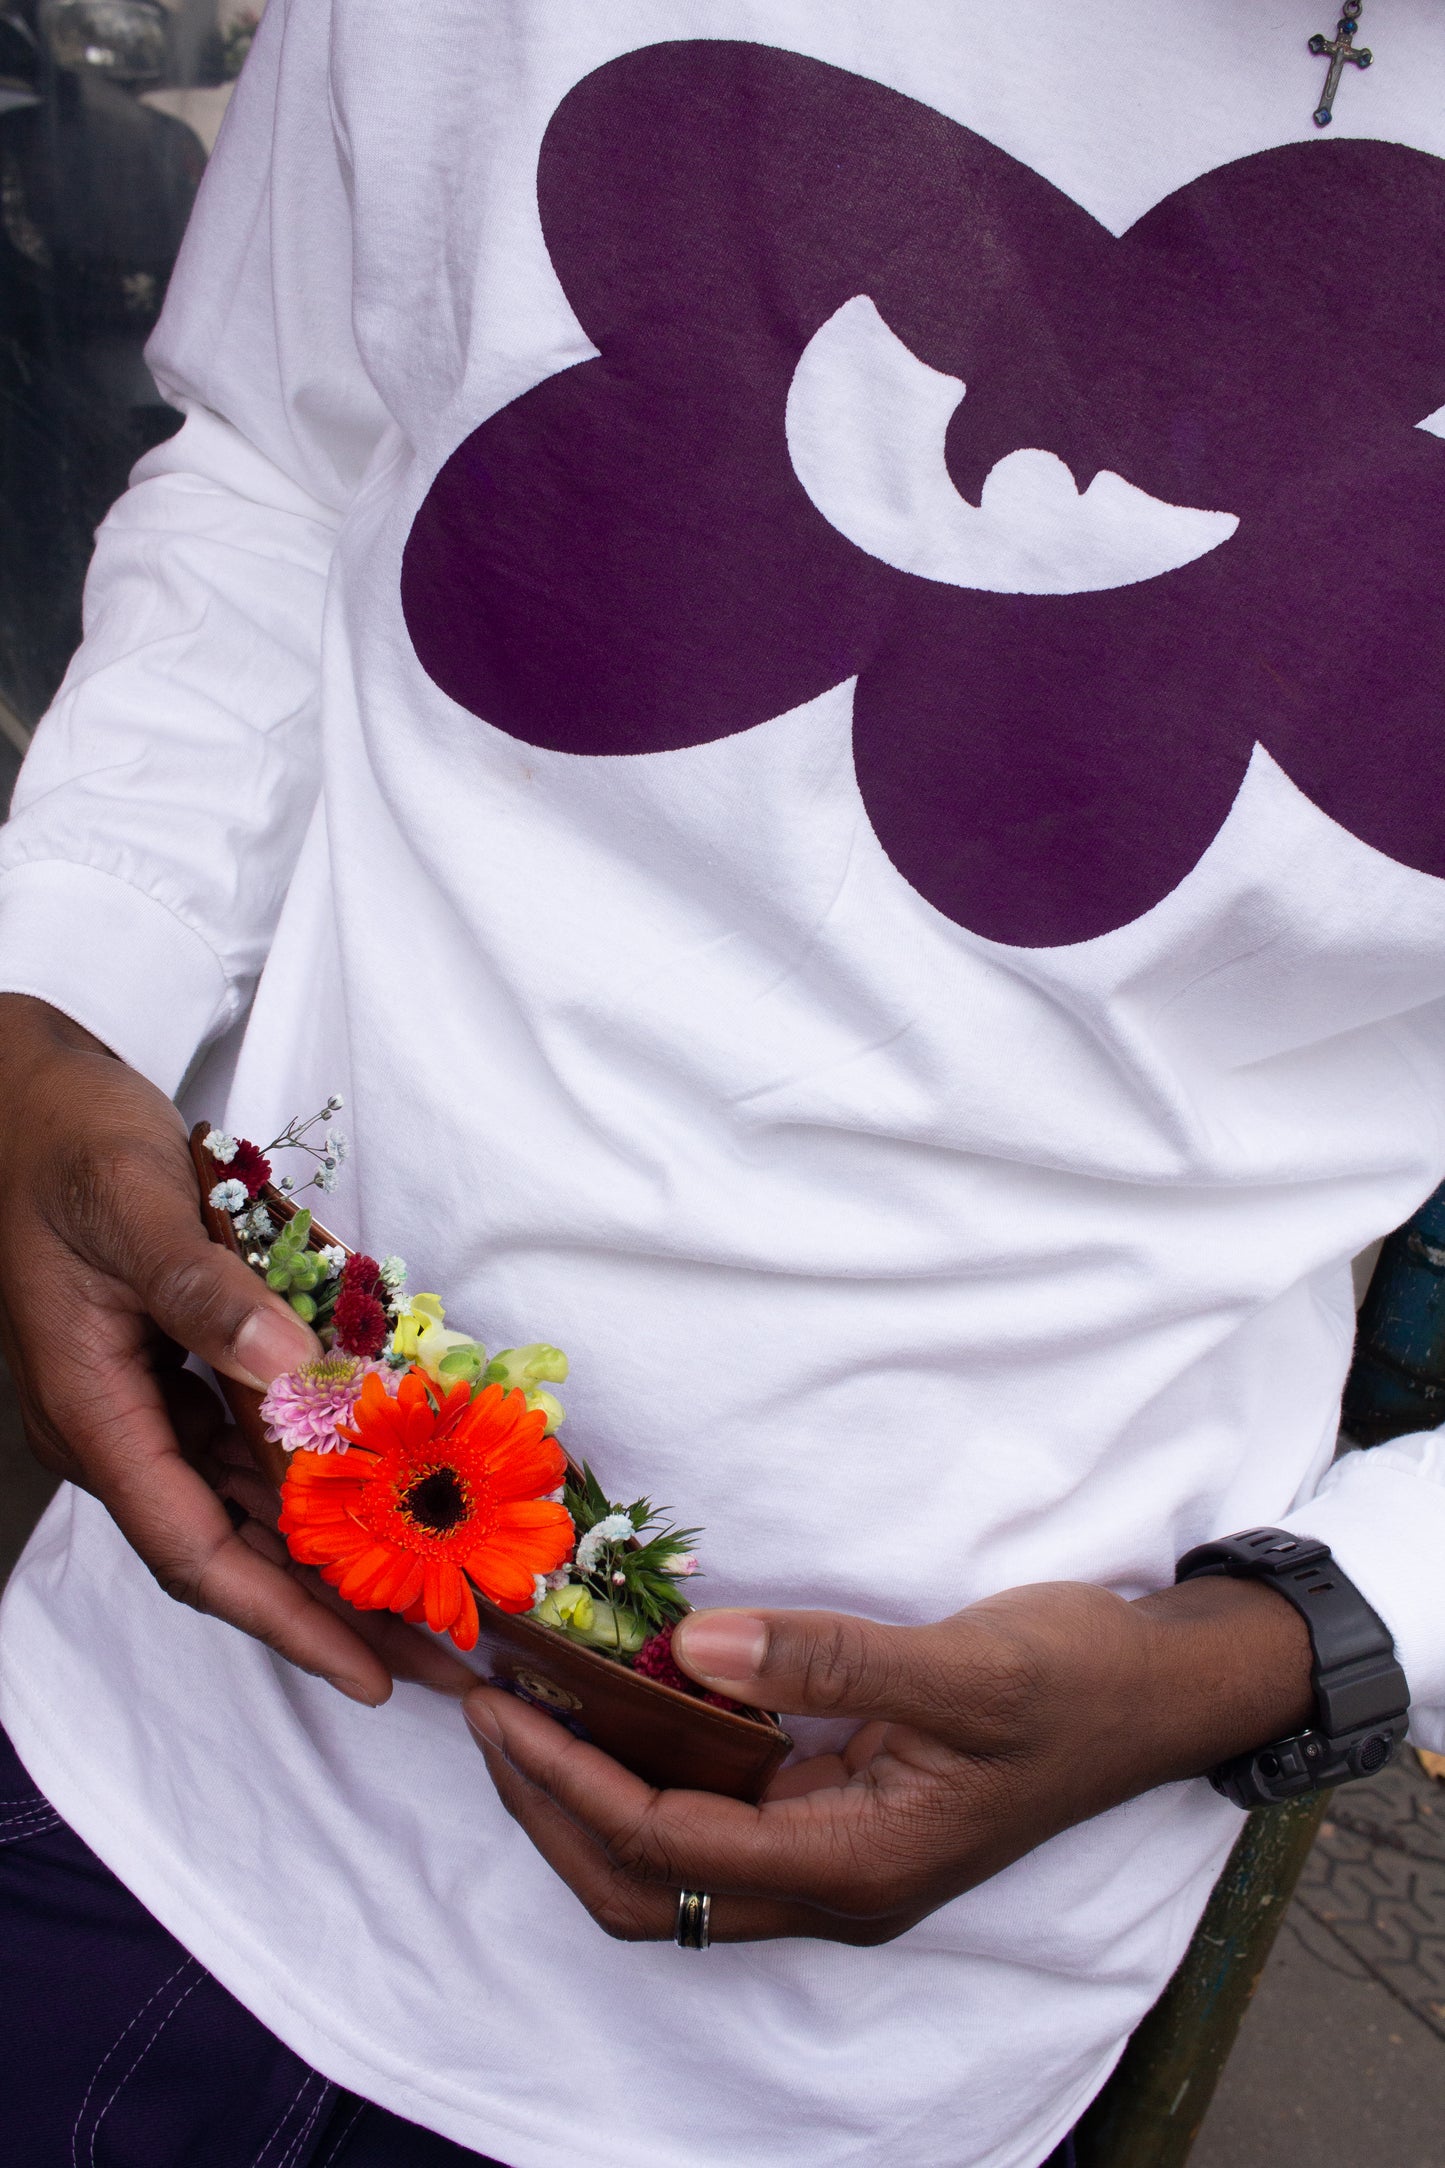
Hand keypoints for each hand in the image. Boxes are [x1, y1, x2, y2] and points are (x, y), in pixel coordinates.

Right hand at [0, 995, 470, 1703]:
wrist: (21, 1091)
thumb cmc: (63, 1141)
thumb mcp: (134, 1206)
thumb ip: (207, 1290)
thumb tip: (290, 1369)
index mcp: (94, 1410)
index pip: (196, 1551)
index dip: (284, 1618)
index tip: (368, 1670)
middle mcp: (116, 1423)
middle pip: (230, 1547)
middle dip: (327, 1608)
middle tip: (434, 1653)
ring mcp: (137, 1396)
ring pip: (241, 1500)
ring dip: (325, 1547)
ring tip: (422, 1587)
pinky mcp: (164, 1364)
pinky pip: (241, 1440)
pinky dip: (307, 1469)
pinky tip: (374, 1486)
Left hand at [462, 1574, 1312, 1942]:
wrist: (1160, 1694)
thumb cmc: (1074, 1681)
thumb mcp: (958, 1665)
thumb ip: (824, 1660)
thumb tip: (687, 1650)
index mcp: (858, 1866)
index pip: (671, 1846)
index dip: (571, 1784)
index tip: (501, 1714)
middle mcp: (835, 1886)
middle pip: (648, 1890)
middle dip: (553, 1813)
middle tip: (488, 1719)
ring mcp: (837, 1860)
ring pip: (673, 1869)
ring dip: (588, 1803)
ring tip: (527, 1715)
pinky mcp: (842, 1821)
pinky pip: (716, 1820)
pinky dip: (648, 1776)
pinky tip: (620, 1707)